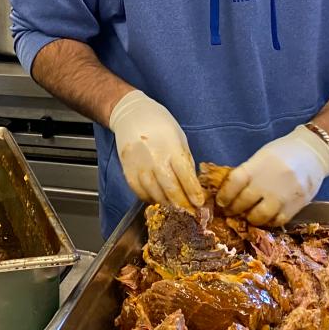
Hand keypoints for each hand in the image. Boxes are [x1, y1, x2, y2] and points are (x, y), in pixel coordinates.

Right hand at [109, 91, 205, 209]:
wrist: (130, 114)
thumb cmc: (159, 123)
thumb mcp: (179, 137)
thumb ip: (185, 161)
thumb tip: (192, 184)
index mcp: (171, 148)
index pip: (185, 176)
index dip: (193, 192)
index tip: (200, 203)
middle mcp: (155, 159)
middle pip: (170, 189)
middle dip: (182, 205)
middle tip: (191, 214)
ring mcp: (140, 167)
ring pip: (155, 194)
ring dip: (168, 205)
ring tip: (177, 211)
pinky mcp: (128, 172)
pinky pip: (140, 193)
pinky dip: (150, 200)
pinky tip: (159, 201)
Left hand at [215, 126, 328, 226]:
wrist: (313, 153)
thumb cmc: (283, 152)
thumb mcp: (262, 157)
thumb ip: (248, 173)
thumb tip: (231, 192)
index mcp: (258, 165)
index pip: (234, 182)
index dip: (224, 195)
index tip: (221, 202)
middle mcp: (269, 181)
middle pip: (244, 201)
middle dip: (234, 209)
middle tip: (230, 212)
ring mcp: (284, 195)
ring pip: (260, 216)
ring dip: (250, 218)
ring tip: (248, 216)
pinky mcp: (296, 205)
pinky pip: (277, 221)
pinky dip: (268, 222)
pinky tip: (265, 218)